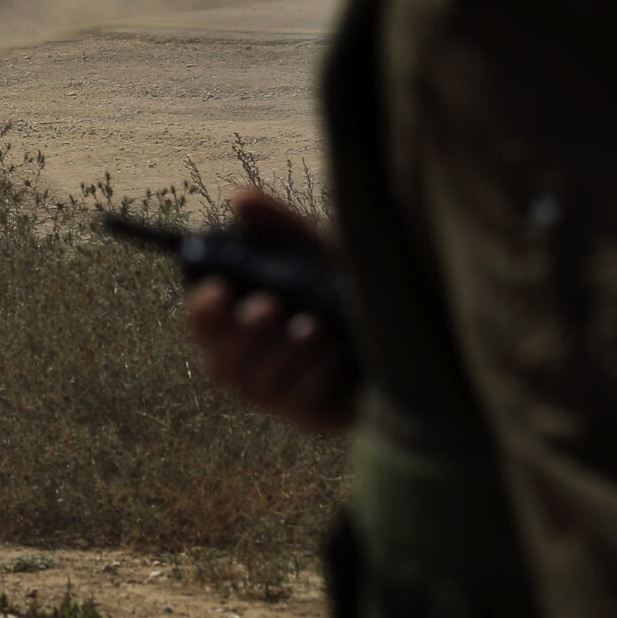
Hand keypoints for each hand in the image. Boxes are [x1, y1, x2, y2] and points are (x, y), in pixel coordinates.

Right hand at [184, 188, 356, 432]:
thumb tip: (239, 198)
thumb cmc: (351, 286)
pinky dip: (312, 378)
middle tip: (271, 306)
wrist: (416, 327)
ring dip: (280, 356)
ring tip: (314, 326)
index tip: (219, 289)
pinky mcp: (317, 418)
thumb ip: (279, 225)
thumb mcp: (316, 250)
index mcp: (242, 324)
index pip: (202, 327)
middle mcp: (253, 364)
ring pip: (256, 389)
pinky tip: (337, 355)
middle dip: (241, 336)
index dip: (201, 312)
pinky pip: (299, 409)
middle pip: (218, 367)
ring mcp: (282, 396)